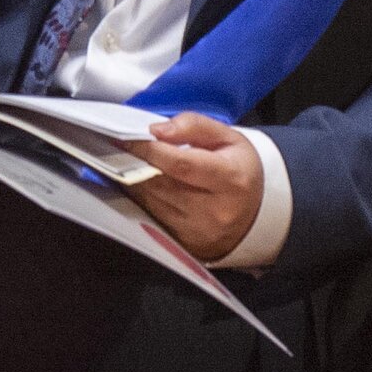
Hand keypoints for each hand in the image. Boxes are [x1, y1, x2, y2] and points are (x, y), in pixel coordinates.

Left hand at [129, 112, 265, 262]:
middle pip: (161, 184)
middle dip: (134, 162)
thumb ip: (194, 126)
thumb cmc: (239, 170)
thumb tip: (157, 130)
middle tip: (115, 145)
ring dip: (133, 179)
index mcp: (230, 179)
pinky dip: (140, 198)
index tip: (126, 136)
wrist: (256, 213)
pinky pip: (152, 216)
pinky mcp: (186, 244)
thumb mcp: (229, 138)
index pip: (182, 164)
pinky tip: (135, 182)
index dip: (150, 150)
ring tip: (123, 160)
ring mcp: (199, 231)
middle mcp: (215, 210)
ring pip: (152, 201)